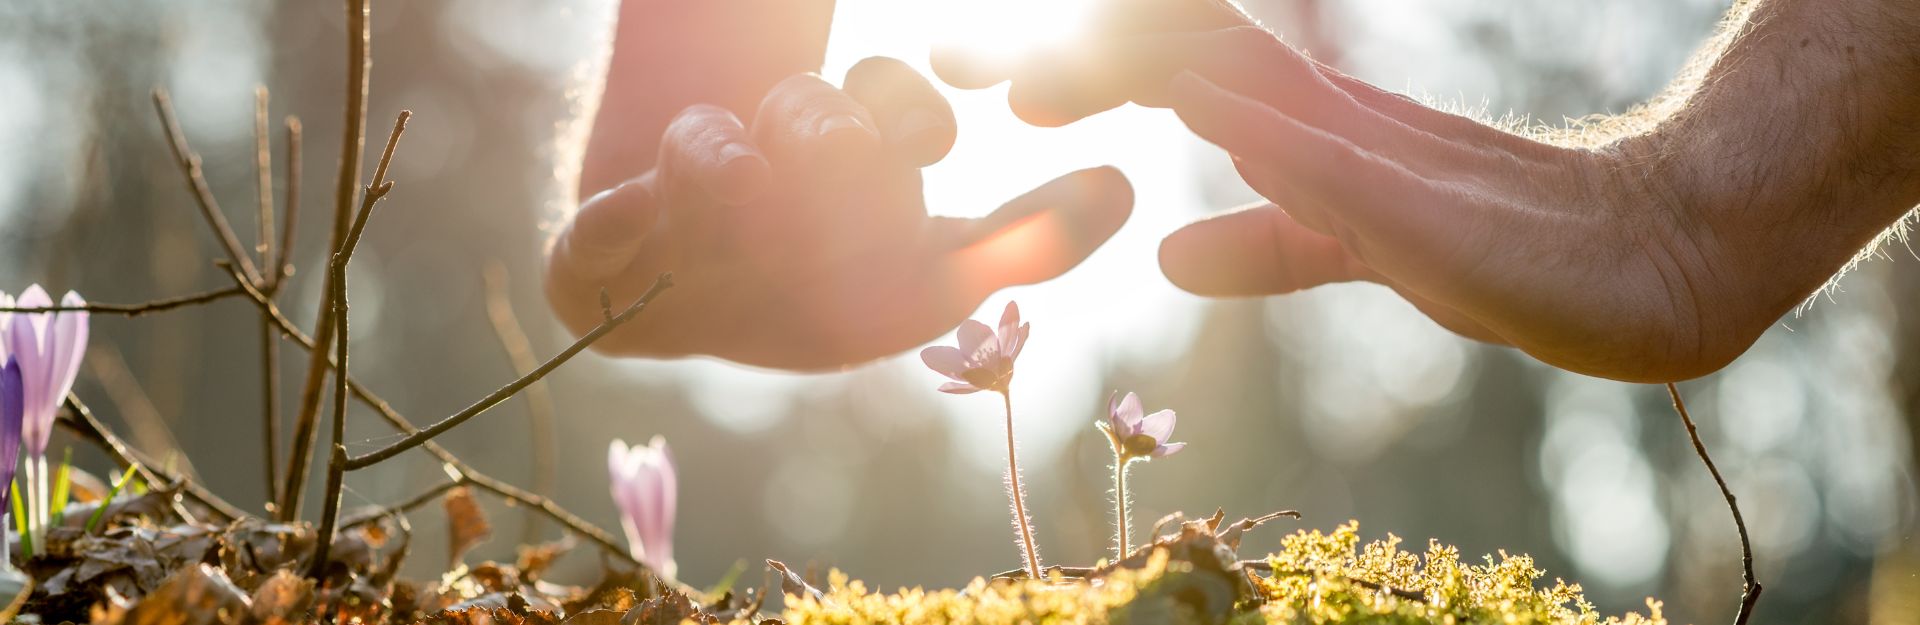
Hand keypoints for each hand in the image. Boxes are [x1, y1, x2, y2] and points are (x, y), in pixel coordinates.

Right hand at [547, 57, 1132, 369]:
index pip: (888, 98)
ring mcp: (684, 197)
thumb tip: (1128, 187)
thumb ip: (1026, 239)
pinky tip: (630, 227)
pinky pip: (592, 239)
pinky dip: (609, 232)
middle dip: (826, 133)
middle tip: (846, 160)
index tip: (937, 143)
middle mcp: (767, 157)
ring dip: (721, 158)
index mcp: (850, 150)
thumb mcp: (934, 276)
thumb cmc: (831, 286)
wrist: (695, 308)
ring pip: (707, 147)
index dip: (910, 110)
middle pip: (805, 113)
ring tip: (736, 183)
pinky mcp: (601, 255)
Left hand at [935, 4, 1779, 381]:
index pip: (1170, 66)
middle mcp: (1318, 115)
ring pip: (1226, 81)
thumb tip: (1169, 252)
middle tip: (953, 64)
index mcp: (1299, 125)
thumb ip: (1269, 246)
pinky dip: (1239, 130)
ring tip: (1025, 80)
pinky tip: (1179, 118)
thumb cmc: (1500, 255)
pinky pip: (1313, 155)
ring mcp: (1365, 149)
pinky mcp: (1412, 203)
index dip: (1076, 58)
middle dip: (1065, 55)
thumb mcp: (1353, 252)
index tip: (978, 72)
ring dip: (1121, 75)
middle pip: (1173, 54)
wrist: (1639, 263)